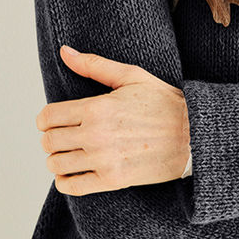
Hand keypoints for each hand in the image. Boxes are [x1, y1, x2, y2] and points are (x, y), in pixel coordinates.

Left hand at [35, 46, 190, 194]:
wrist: (194, 136)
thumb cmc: (165, 103)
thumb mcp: (131, 76)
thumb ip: (93, 65)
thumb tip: (64, 51)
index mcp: (96, 108)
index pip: (49, 116)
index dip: (44, 119)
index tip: (50, 121)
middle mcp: (96, 135)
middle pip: (49, 141)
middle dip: (50, 138)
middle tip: (61, 137)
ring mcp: (104, 159)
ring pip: (57, 164)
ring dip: (56, 159)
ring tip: (67, 155)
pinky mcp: (113, 180)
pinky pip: (73, 187)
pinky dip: (65, 182)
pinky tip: (71, 174)